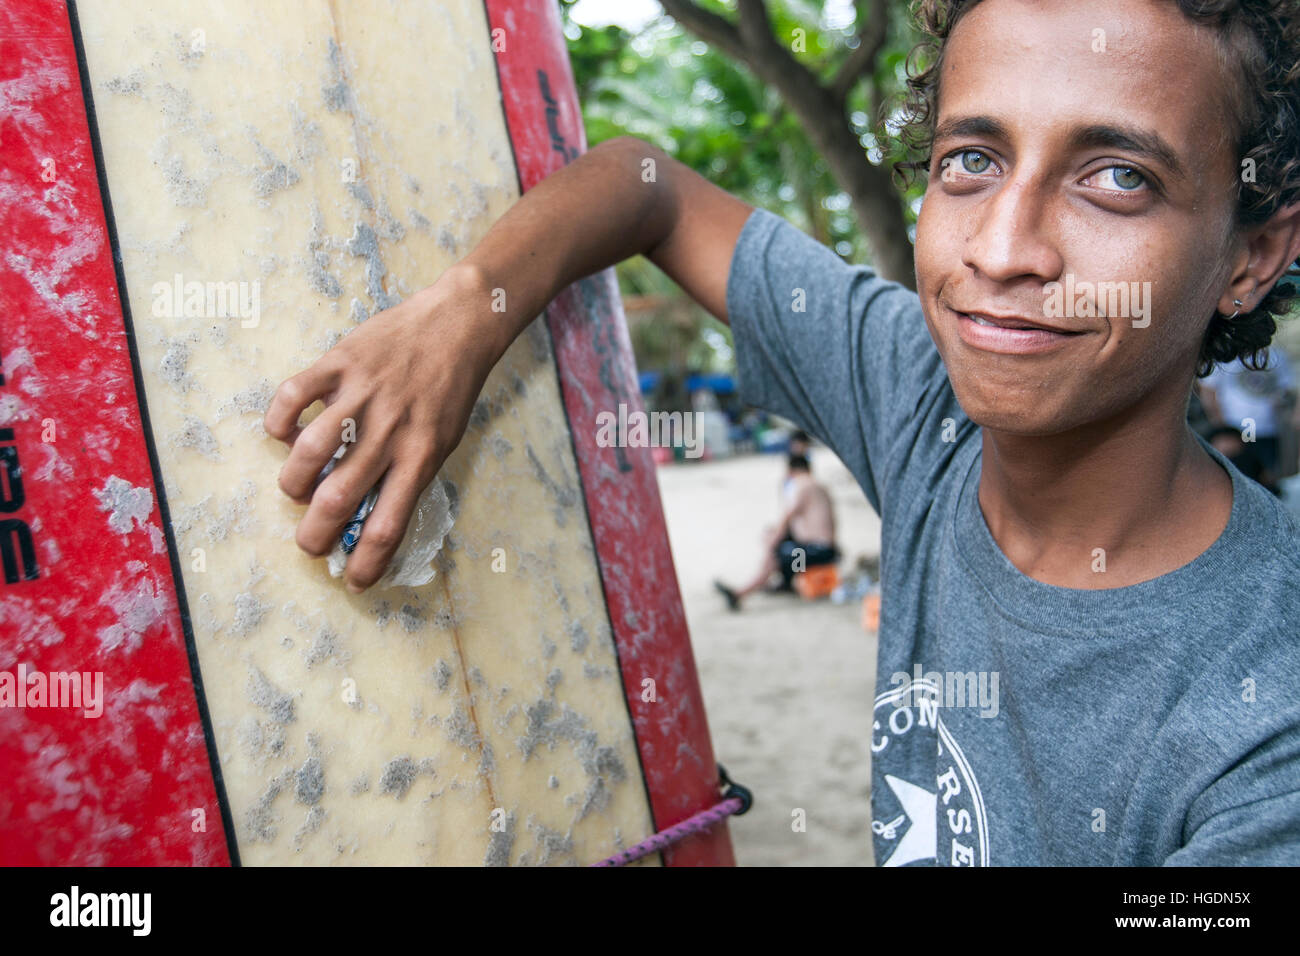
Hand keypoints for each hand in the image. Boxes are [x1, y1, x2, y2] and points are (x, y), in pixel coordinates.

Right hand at [263, 264, 501, 591]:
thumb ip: (407, 475)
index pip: (388, 526)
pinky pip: (292, 397)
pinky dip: (278, 423)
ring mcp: (362, 395)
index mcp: (420, 457)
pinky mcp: (340, 362)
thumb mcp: (442, 440)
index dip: (365, 564)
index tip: (351, 580)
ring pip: (307, 454)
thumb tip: (367, 515)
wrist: (458, 325)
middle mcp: (390, 432)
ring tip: (298, 488)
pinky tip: (285, 433)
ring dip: (294, 482)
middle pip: (338, 500)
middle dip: (312, 535)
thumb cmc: (450, 389)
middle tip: (308, 542)